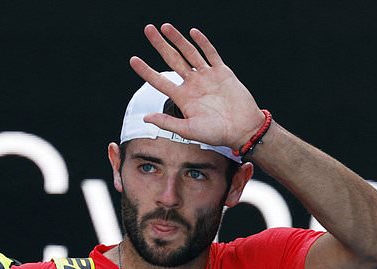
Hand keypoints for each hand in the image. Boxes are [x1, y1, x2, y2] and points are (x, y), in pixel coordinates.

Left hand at [130, 23, 264, 150]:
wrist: (243, 129)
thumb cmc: (217, 134)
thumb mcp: (189, 131)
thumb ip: (168, 122)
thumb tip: (145, 118)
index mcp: (183, 98)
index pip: (160, 81)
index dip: (146, 70)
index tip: (133, 60)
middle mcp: (193, 84)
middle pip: (172, 59)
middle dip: (160, 44)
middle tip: (148, 29)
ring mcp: (207, 77)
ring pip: (189, 53)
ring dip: (178, 39)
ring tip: (165, 27)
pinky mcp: (222, 72)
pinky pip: (211, 54)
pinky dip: (202, 42)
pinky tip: (193, 32)